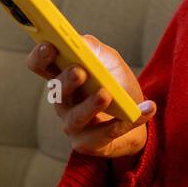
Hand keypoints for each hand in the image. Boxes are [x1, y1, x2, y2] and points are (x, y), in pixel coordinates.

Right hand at [26, 35, 154, 158]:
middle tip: (80, 71)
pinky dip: (127, 121)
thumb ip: (94, 49)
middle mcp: (62, 101)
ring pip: (76, 117)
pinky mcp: (88, 143)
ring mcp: (73, 125)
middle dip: (67, 80)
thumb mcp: (109, 61)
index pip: (40, 65)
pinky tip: (147, 109)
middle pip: (57, 91)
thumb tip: (82, 42)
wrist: (134, 116)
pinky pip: (105, 134)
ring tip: (106, 94)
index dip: (40, 56)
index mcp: (62, 77)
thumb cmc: (116, 84)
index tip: (50, 46)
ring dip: (91, 105)